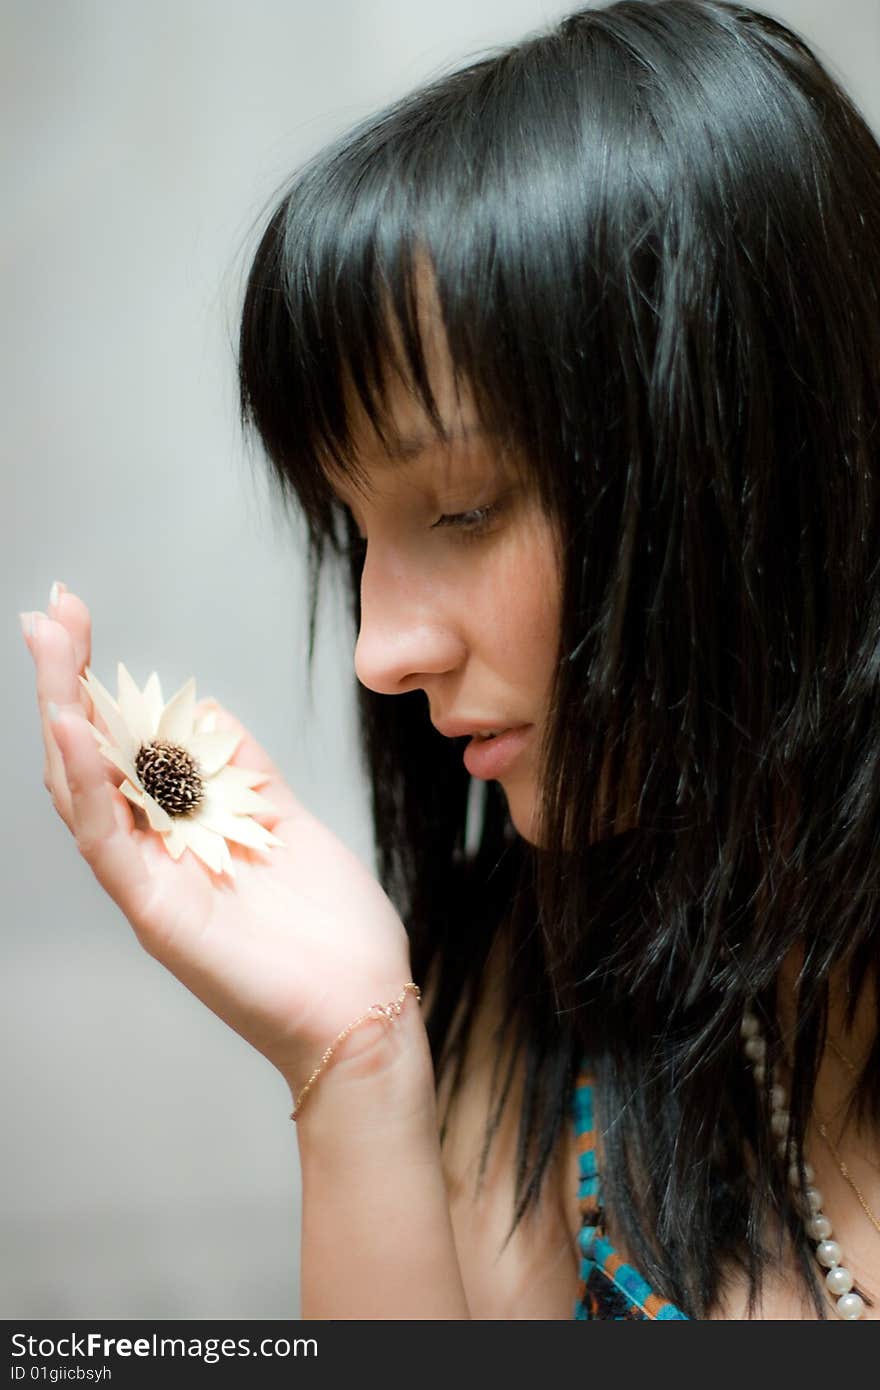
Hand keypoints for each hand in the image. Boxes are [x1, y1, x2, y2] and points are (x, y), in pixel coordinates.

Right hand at [21, 586, 413, 1091]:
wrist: (364, 1009)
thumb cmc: (329, 929)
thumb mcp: (286, 822)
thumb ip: (245, 771)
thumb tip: (207, 711)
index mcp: (181, 831)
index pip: (123, 746)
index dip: (98, 683)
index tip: (80, 619)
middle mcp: (152, 854)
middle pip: (92, 758)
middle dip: (70, 681)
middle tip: (52, 611)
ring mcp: (149, 883)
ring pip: (85, 791)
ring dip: (65, 714)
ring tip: (52, 645)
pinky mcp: (156, 913)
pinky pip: (108, 842)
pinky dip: (88, 785)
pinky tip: (75, 729)